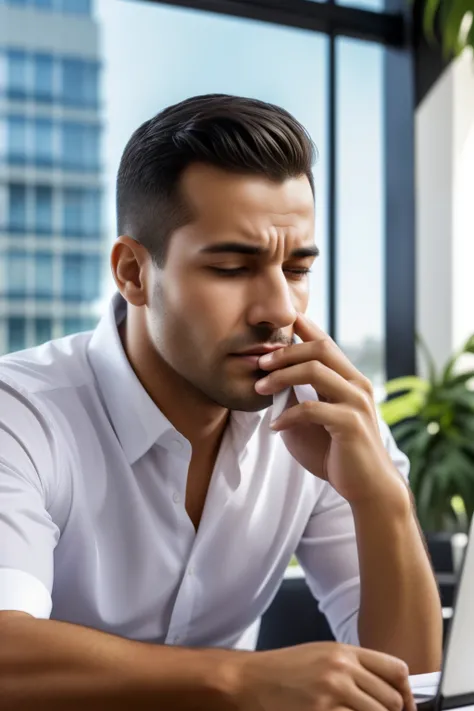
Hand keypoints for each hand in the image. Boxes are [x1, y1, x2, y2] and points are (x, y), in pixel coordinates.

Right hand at [232, 642, 415, 710]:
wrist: (249, 680)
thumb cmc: (282, 670)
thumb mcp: (321, 655)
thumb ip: (353, 667)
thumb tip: (385, 688)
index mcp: (344, 651)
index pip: (396, 670)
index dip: (407, 694)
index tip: (406, 708)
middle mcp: (342, 668)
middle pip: (392, 699)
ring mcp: (332, 691)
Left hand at [255, 313, 407, 504]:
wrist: (367, 487)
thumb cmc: (337, 454)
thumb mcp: (312, 421)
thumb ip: (297, 400)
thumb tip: (271, 383)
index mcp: (349, 380)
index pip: (325, 344)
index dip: (304, 327)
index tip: (279, 322)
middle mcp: (356, 384)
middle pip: (319, 348)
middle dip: (286, 351)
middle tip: (260, 362)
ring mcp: (356, 402)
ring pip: (315, 371)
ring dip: (281, 376)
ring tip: (260, 388)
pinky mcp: (351, 423)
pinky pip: (311, 409)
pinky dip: (288, 415)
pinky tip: (275, 426)